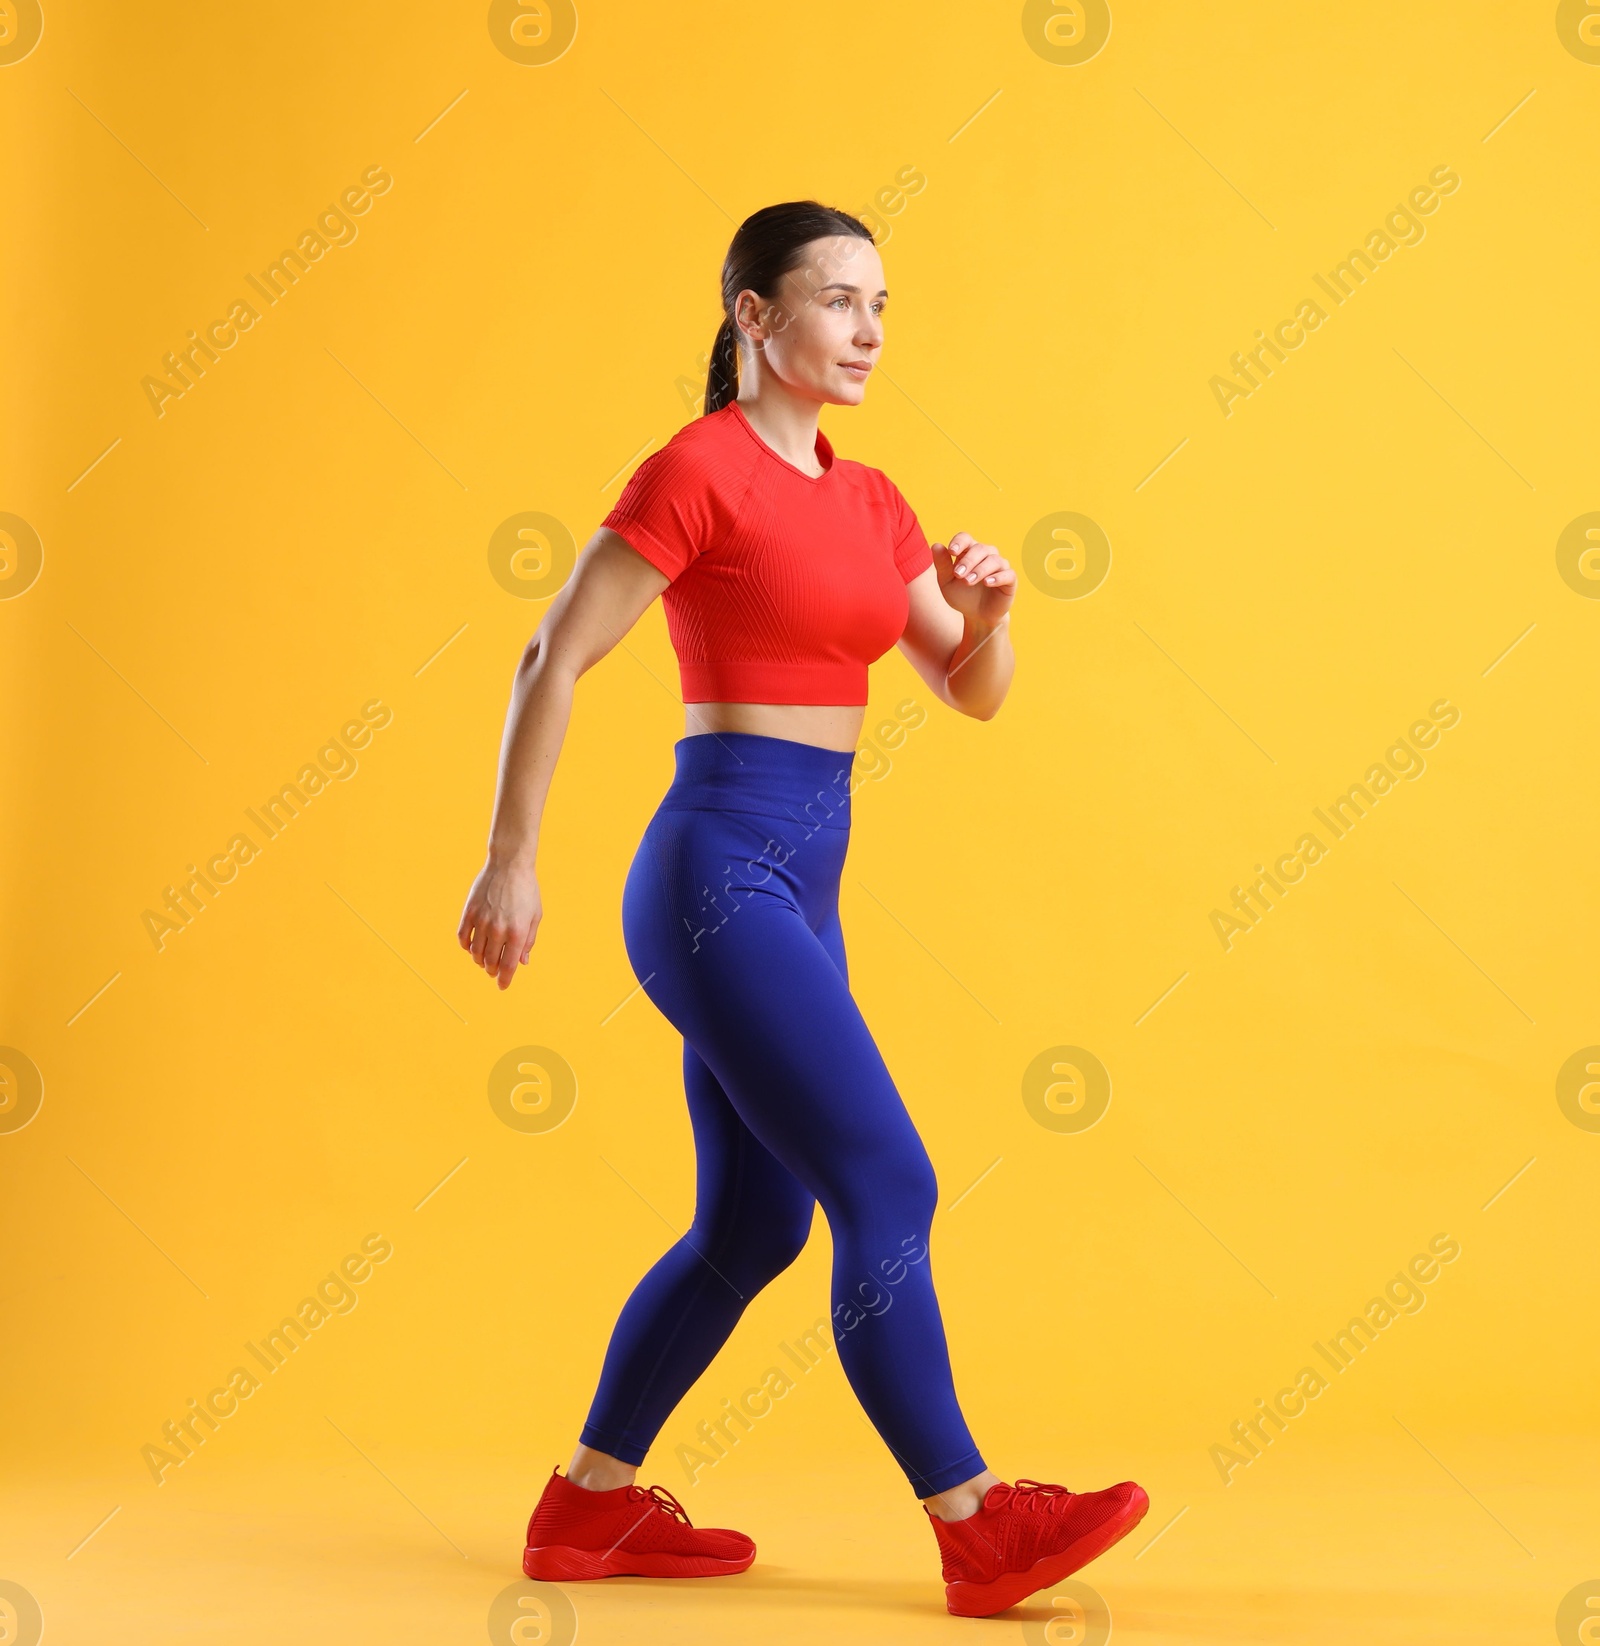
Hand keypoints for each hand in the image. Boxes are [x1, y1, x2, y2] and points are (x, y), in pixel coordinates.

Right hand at [457, 857, 541, 989]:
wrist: (509, 864)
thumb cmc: (526, 890)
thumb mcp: (535, 916)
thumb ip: (529, 941)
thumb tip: (522, 962)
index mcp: (517, 932)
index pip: (508, 966)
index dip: (504, 980)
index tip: (502, 986)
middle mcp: (498, 929)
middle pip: (491, 962)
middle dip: (492, 971)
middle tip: (494, 971)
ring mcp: (481, 921)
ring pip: (475, 953)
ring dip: (480, 961)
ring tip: (484, 960)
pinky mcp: (469, 912)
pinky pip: (463, 938)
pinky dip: (466, 947)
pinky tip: (471, 948)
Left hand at [932, 532, 1015, 627]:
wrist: (977, 616)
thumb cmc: (962, 596)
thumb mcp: (947, 582)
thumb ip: (942, 565)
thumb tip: (936, 545)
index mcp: (969, 552)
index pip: (966, 538)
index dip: (959, 542)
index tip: (951, 552)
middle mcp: (986, 555)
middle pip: (980, 548)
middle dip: (968, 560)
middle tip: (958, 575)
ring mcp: (1000, 566)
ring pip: (994, 560)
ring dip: (980, 569)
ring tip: (969, 581)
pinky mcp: (1010, 580)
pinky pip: (1008, 574)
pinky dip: (997, 577)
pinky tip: (987, 582)